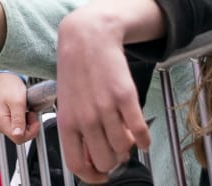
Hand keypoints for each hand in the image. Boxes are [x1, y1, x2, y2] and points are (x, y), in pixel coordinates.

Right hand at [0, 73, 39, 143]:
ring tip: (27, 111)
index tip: (33, 117)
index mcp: (0, 122)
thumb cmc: (10, 87)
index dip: (30, 131)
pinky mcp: (5, 121)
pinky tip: (24, 112)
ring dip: (28, 124)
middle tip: (30, 113)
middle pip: (19, 137)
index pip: (18, 138)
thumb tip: (18, 135)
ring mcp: (2, 123)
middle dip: (29, 127)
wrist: (7, 78)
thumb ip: (18, 120)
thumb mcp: (18, 102)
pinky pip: (18, 128)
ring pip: (20, 133)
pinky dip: (25, 122)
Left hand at [55, 0, 155, 182]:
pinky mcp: (125, 98)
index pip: (77, 164)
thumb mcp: (68, 102)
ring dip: (128, 149)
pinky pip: (140, 132)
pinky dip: (144, 140)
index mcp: (67, 121)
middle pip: (104, 161)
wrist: (87, 38)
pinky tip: (142, 136)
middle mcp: (85, 118)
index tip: (102, 176)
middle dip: (113, 161)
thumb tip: (94, 158)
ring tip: (126, 138)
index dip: (92, 177)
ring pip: (123, 150)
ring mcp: (106, 109)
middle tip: (116, 151)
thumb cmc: (77, 72)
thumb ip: (78, 130)